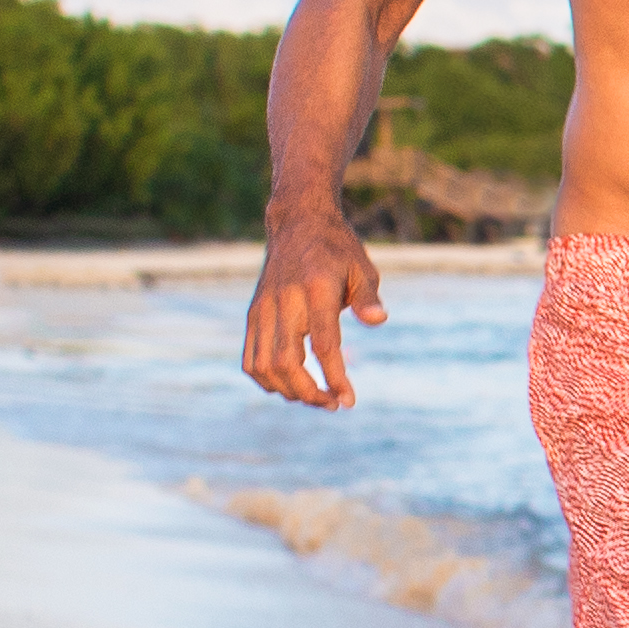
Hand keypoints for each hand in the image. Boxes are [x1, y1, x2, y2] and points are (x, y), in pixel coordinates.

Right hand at [242, 211, 381, 405]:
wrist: (297, 223)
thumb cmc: (337, 249)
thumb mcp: (362, 267)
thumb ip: (367, 297)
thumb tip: (378, 320)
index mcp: (316, 290)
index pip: (323, 345)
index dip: (335, 377)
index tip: (348, 401)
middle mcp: (284, 301)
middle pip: (287, 363)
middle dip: (309, 393)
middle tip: (333, 404)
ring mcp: (263, 309)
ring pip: (264, 366)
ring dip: (287, 391)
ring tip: (314, 398)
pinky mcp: (253, 314)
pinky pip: (250, 359)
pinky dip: (266, 380)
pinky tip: (289, 387)